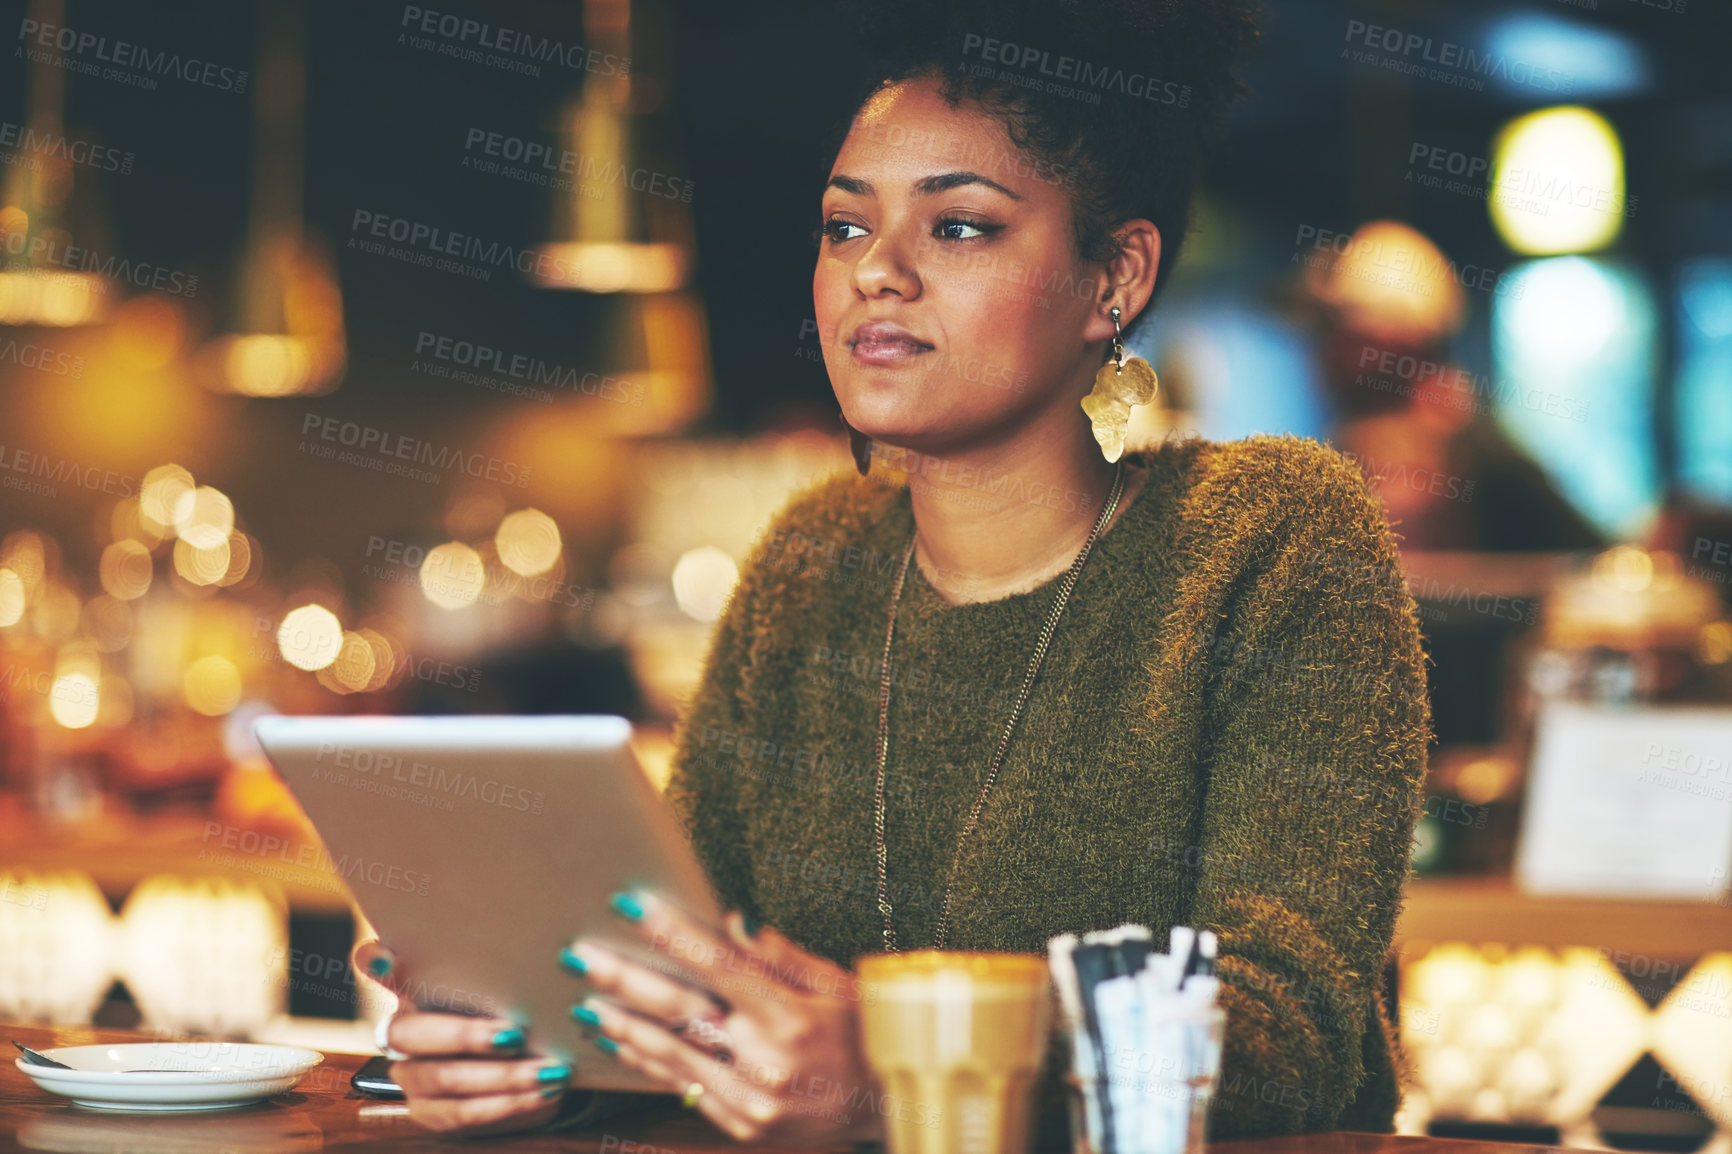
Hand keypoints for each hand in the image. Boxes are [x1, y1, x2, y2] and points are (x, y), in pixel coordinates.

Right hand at [352, 940, 576, 1135]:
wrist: (526, 1064)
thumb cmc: (516, 1007)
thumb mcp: (513, 984)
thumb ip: (510, 971)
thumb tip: (553, 955)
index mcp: (414, 985)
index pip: (375, 964)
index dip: (374, 961)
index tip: (387, 958)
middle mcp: (402, 1028)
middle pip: (412, 1032)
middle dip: (465, 1035)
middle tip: (515, 1035)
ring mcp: (410, 1072)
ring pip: (442, 1077)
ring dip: (500, 1076)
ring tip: (546, 1071)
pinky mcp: (428, 1110)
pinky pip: (461, 1112)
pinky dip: (506, 1103)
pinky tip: (540, 1093)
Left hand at [561, 892, 884, 1145]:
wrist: (890, 1109)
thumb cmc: (867, 1034)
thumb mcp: (838, 985)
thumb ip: (782, 955)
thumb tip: (732, 923)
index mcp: (791, 1016)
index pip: (718, 963)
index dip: (671, 932)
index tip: (632, 905)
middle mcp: (766, 1060)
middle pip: (679, 1011)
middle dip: (624, 980)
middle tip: (580, 957)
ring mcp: (751, 1100)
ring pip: (672, 1055)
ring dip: (624, 1027)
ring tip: (586, 1003)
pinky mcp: (744, 1125)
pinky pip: (685, 1090)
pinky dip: (650, 1064)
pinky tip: (624, 1044)